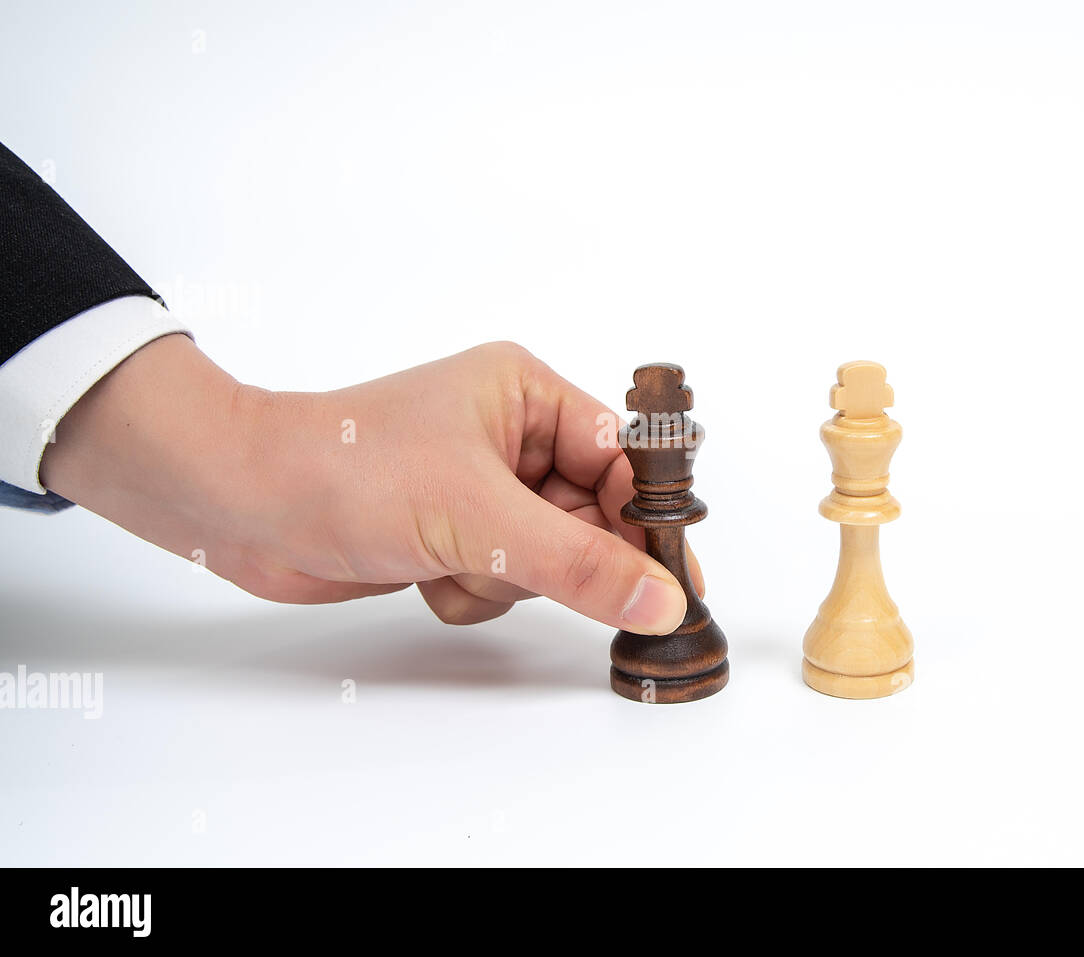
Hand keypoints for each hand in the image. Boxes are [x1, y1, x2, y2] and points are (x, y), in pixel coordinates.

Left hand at [41, 335, 700, 633]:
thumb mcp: (479, 516)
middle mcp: (510, 437)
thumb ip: (580, 563)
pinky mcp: (452, 535)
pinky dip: (472, 592)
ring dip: (505, 579)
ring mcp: (479, 489)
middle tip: (526, 571)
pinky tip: (424, 575)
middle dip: (554, 557)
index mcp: (526, 394)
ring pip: (548, 559)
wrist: (240, 505)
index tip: (678, 585)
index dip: (649, 523)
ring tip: (450, 562)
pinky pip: (505, 582)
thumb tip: (664, 599)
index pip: (622, 461)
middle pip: (590, 517)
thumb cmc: (348, 470)